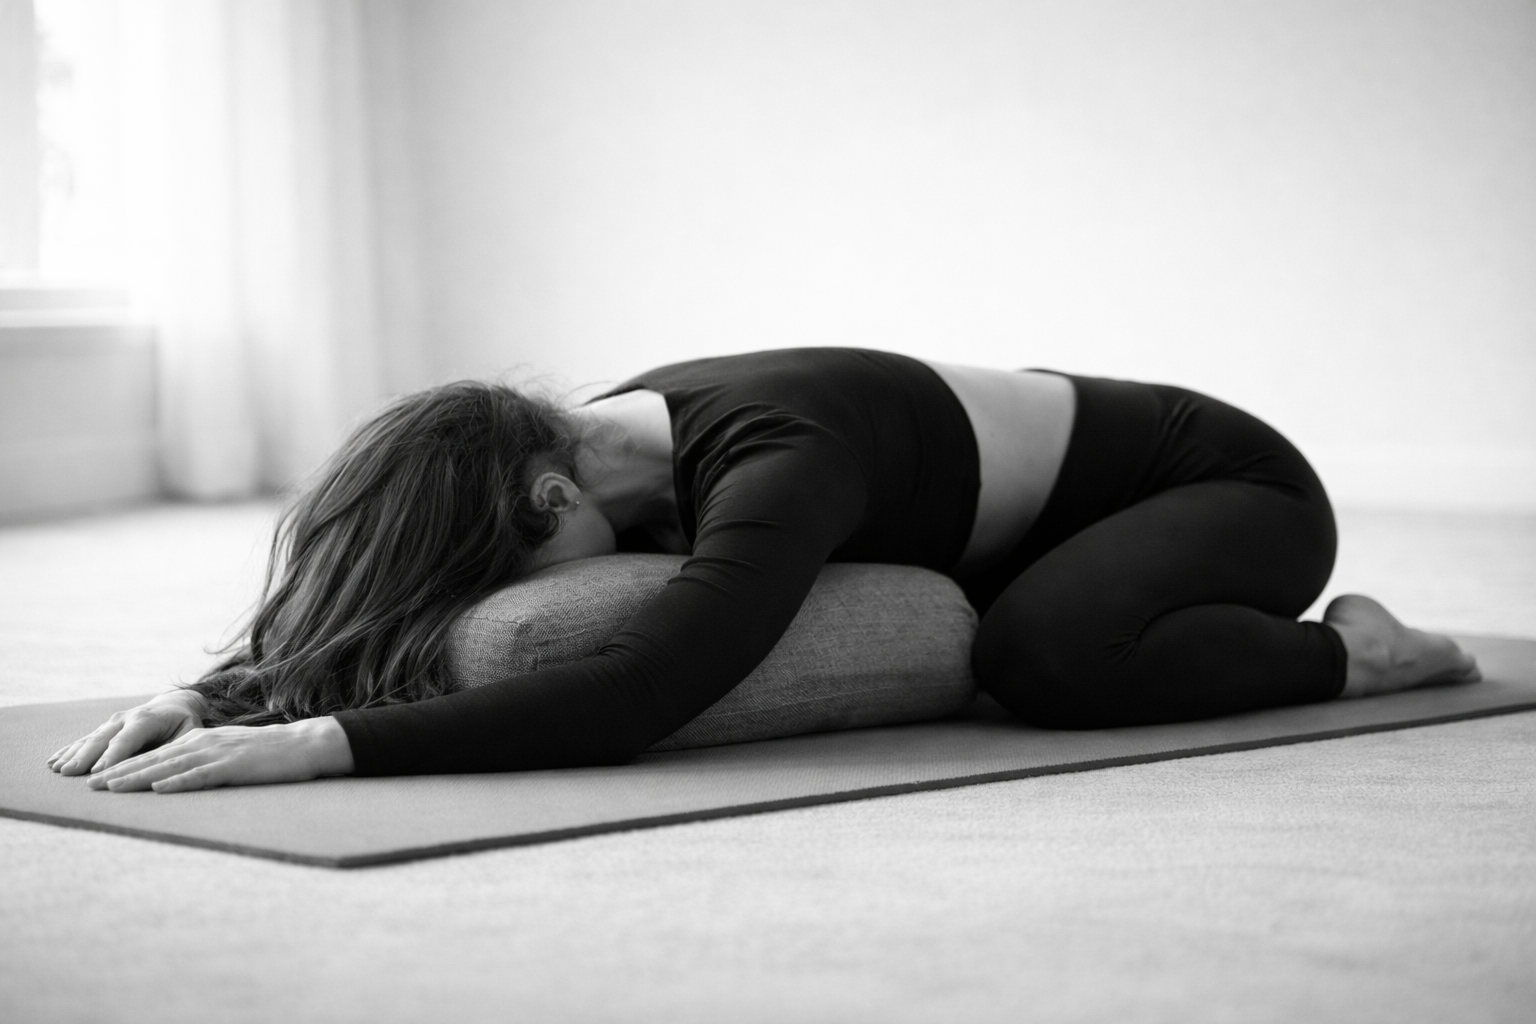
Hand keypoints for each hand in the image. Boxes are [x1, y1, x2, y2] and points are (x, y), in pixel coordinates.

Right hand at [48, 691, 206, 775]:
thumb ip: (177, 747)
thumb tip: (166, 766)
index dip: (112, 756)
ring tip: (58, 769)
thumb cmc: (184, 723)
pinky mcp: (104, 729)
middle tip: (70, 772)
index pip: (127, 740)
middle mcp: (125, 719)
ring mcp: (112, 723)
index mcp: (146, 719)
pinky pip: (84, 740)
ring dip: (73, 754)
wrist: (175, 704)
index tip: (99, 771)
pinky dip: (69, 750)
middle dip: (86, 757)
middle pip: (102, 740)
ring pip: (90, 740)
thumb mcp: (189, 732)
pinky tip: (54, 761)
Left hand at [84, 717, 353, 792]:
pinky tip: (159, 789)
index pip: (156, 754)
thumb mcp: (228, 751)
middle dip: (120, 772)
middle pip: (155, 759)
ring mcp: (218, 753)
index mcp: (200, 739)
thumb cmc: (268, 753)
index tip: (100, 778)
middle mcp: (203, 742)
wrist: (304, 744)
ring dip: (139, 777)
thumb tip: (175, 774)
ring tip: (112, 788)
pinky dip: (178, 782)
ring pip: (170, 766)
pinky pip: (201, 776)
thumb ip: (202, 759)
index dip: (125, 766)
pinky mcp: (234, 766)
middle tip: (91, 785)